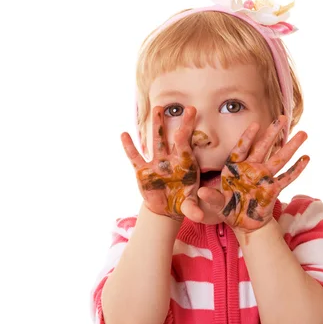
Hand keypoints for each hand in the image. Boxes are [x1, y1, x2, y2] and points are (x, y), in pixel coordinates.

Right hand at [121, 105, 202, 220]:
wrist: (167, 208)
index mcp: (184, 164)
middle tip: (175, 107)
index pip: (186, 145)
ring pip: (156, 142)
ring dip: (156, 125)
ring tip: (157, 108)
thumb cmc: (181, 202)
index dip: (186, 133)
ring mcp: (156, 163)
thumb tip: (198, 216)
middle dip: (174, 123)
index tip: (186, 121)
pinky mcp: (143, 171)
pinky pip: (135, 158)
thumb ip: (192, 209)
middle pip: (172, 138)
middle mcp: (171, 159)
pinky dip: (129, 147)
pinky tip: (124, 134)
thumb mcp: (187, 206)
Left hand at [199, 116, 309, 232]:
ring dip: (290, 147)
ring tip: (303, 133)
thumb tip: (202, 192)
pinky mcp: (273, 189)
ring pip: (279, 159)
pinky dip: (296, 169)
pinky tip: (306, 158)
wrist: (242, 222)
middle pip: (263, 148)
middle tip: (282, 118)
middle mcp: (251, 169)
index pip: (241, 149)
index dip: (248, 138)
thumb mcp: (218, 204)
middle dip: (272, 133)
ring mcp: (263, 178)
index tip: (255, 124)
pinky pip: (286, 178)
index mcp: (235, 169)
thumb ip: (212, 198)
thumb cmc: (228, 209)